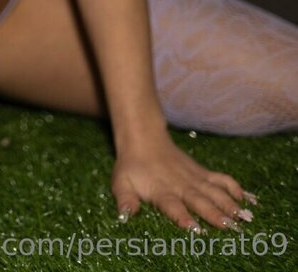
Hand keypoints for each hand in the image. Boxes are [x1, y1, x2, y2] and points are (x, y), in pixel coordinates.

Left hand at [111, 132, 256, 231]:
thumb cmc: (132, 166)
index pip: (172, 205)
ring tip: (242, 216)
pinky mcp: (201, 172)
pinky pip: (219, 178)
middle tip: (229, 227)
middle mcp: (180, 184)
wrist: (143, 138)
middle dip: (213, 213)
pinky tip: (245, 196)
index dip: (182, 216)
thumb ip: (124, 199)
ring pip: (212, 191)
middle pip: (198, 200)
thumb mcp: (121, 182)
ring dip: (228, 203)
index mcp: (160, 189)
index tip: (194, 229)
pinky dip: (232, 186)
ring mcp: (193, 177)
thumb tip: (125, 215)